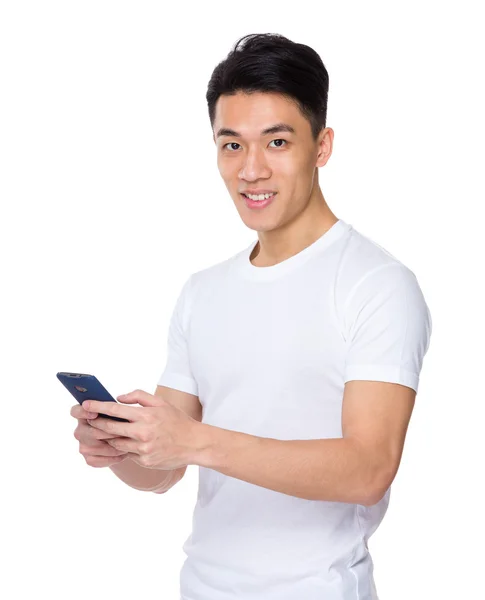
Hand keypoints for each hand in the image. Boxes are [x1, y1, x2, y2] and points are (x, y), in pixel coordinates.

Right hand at [71, 403, 128, 467]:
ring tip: (128, 442)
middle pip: (89, 431)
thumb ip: (126, 398)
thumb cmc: (126, 420)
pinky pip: (99, 460)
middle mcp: (81, 429)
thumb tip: (120, 399)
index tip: (95, 413)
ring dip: (113, 445)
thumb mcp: (128, 408)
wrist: (129, 441)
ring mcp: (83, 445)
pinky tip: (124, 453)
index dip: (83, 412)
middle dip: (107, 432)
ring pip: (96, 446)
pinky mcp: (89, 459)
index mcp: (86, 413)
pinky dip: (113, 457)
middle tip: (124, 432)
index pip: (76, 411)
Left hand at [82, 389, 204, 470]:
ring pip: (116, 443)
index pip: (115, 410)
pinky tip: (124, 443)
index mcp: (145, 416)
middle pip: (110, 428)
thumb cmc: (177, 421)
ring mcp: (143, 449)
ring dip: (108, 437)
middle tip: (89, 420)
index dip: (97, 407)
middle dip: (96, 424)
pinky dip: (124, 448)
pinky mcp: (145, 461)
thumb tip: (119, 398)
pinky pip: (128, 454)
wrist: (194, 443)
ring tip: (104, 431)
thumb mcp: (161, 403)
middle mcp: (142, 433)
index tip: (85, 404)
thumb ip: (139, 397)